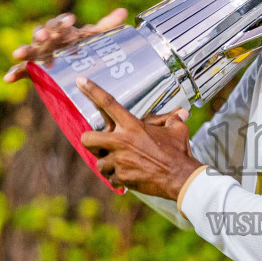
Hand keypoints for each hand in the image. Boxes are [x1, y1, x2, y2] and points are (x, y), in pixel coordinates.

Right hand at [3, 7, 129, 82]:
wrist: (74, 61)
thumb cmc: (83, 45)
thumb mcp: (96, 37)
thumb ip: (107, 26)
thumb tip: (124, 12)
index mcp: (62, 30)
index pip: (60, 23)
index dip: (64, 21)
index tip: (71, 20)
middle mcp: (48, 39)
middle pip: (42, 33)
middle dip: (42, 33)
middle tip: (46, 35)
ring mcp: (39, 53)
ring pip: (30, 50)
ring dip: (25, 50)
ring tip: (18, 53)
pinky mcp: (32, 68)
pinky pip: (21, 70)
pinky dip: (14, 73)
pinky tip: (7, 79)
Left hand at [77, 78, 203, 199]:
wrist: (180, 178)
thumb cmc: (179, 152)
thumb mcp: (177, 130)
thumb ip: (172, 120)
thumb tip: (182, 112)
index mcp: (132, 126)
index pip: (108, 103)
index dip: (92, 90)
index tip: (80, 81)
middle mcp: (121, 142)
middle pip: (87, 138)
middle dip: (91, 141)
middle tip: (100, 144)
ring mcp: (119, 161)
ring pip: (99, 163)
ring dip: (108, 164)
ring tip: (123, 164)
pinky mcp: (121, 177)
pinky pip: (111, 179)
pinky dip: (119, 179)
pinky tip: (130, 176)